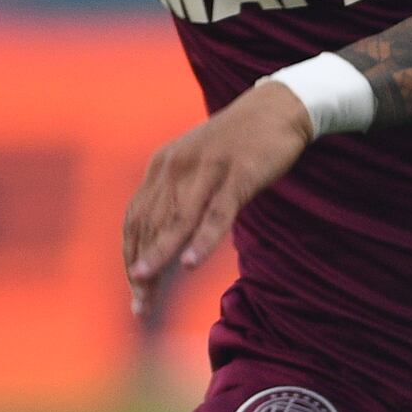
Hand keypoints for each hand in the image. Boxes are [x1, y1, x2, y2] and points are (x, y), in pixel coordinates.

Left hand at [122, 82, 317, 316]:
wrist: (280, 107)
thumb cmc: (241, 144)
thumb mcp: (200, 165)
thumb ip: (180, 194)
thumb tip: (164, 236)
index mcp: (162, 166)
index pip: (136, 218)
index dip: (131, 255)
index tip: (135, 289)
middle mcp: (176, 166)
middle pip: (150, 224)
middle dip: (142, 266)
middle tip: (140, 304)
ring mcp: (208, 169)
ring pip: (176, 220)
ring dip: (160, 256)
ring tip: (147, 287)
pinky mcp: (239, 174)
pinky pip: (217, 212)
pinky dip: (203, 239)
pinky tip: (192, 264)